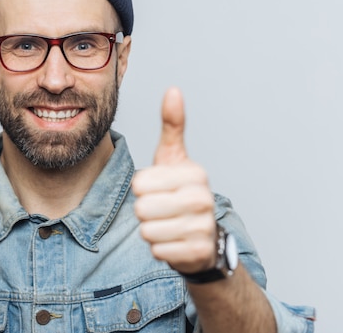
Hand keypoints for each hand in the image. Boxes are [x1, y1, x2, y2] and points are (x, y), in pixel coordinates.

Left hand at [132, 87, 216, 273]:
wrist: (203, 237)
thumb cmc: (181, 192)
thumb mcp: (174, 158)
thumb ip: (172, 126)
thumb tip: (173, 90)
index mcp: (194, 173)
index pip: (139, 183)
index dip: (142, 189)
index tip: (160, 189)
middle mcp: (203, 199)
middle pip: (141, 208)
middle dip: (145, 212)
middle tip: (163, 210)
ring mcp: (203, 227)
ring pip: (147, 230)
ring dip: (152, 230)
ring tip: (169, 225)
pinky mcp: (197, 252)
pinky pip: (157, 250)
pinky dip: (160, 249)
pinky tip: (175, 242)